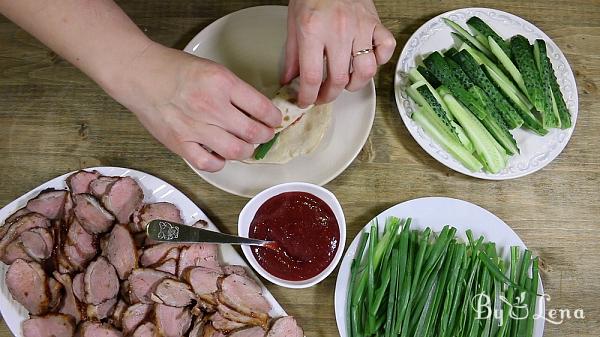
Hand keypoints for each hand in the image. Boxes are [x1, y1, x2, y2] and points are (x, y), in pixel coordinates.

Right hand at [109, 42, 281, 171]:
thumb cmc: (176, 70)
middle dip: (265, 135)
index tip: (274, 120)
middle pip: (253, 132)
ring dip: (247, 150)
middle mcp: (211, 106)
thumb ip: (235, 91)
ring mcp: (195, 127)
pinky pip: (209, 163)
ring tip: (246, 145)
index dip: (274, 118)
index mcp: (222, 83)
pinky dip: (220, 162)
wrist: (140, 74)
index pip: (262, 108)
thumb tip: (257, 111)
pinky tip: (221, 155)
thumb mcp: (214, 70)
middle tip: (264, 134)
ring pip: (236, 151)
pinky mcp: (180, 143)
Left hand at [283, 0, 395, 106]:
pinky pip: (385, 50)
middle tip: (322, 97)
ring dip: (354, 85)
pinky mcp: (375, 23)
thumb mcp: (293, 23)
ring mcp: (360, 28)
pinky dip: (379, 61)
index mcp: (313, 31)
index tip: (306, 102)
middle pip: (339, 80)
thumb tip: (288, 81)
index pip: (312, 77)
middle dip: (329, 96)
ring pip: (365, 71)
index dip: (308, 97)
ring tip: (345, 84)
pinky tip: (366, 61)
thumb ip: (292, 55)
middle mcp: (338, 31)